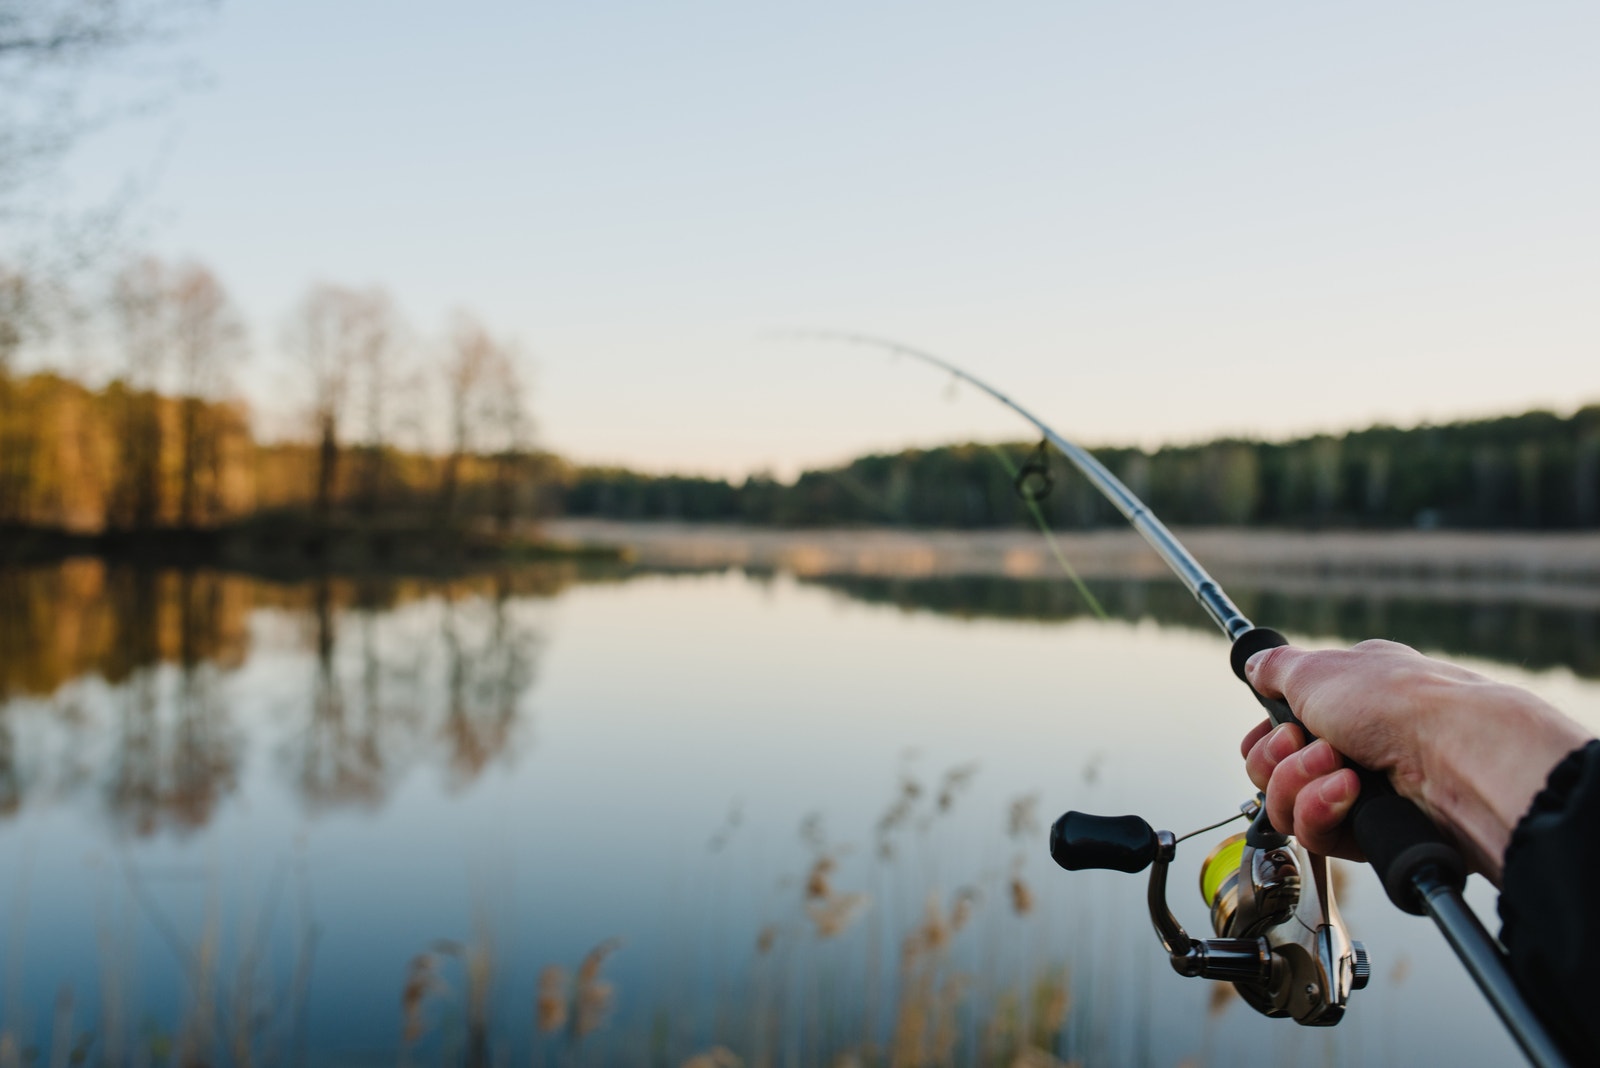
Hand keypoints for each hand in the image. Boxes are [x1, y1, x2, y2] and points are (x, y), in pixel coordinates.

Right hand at [1239, 639, 1591, 882]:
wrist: (1458, 758)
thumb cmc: (1397, 703)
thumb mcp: (1318, 669)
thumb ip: (1276, 668)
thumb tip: (1255, 664)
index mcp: (1344, 700)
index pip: (1279, 729)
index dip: (1266, 735)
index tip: (1277, 728)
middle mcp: (1352, 744)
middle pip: (1273, 769)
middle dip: (1279, 758)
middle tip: (1308, 743)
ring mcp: (1361, 792)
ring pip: (1287, 803)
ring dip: (1300, 782)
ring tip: (1341, 770)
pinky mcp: (1368, 832)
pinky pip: (1315, 833)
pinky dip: (1323, 810)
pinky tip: (1351, 794)